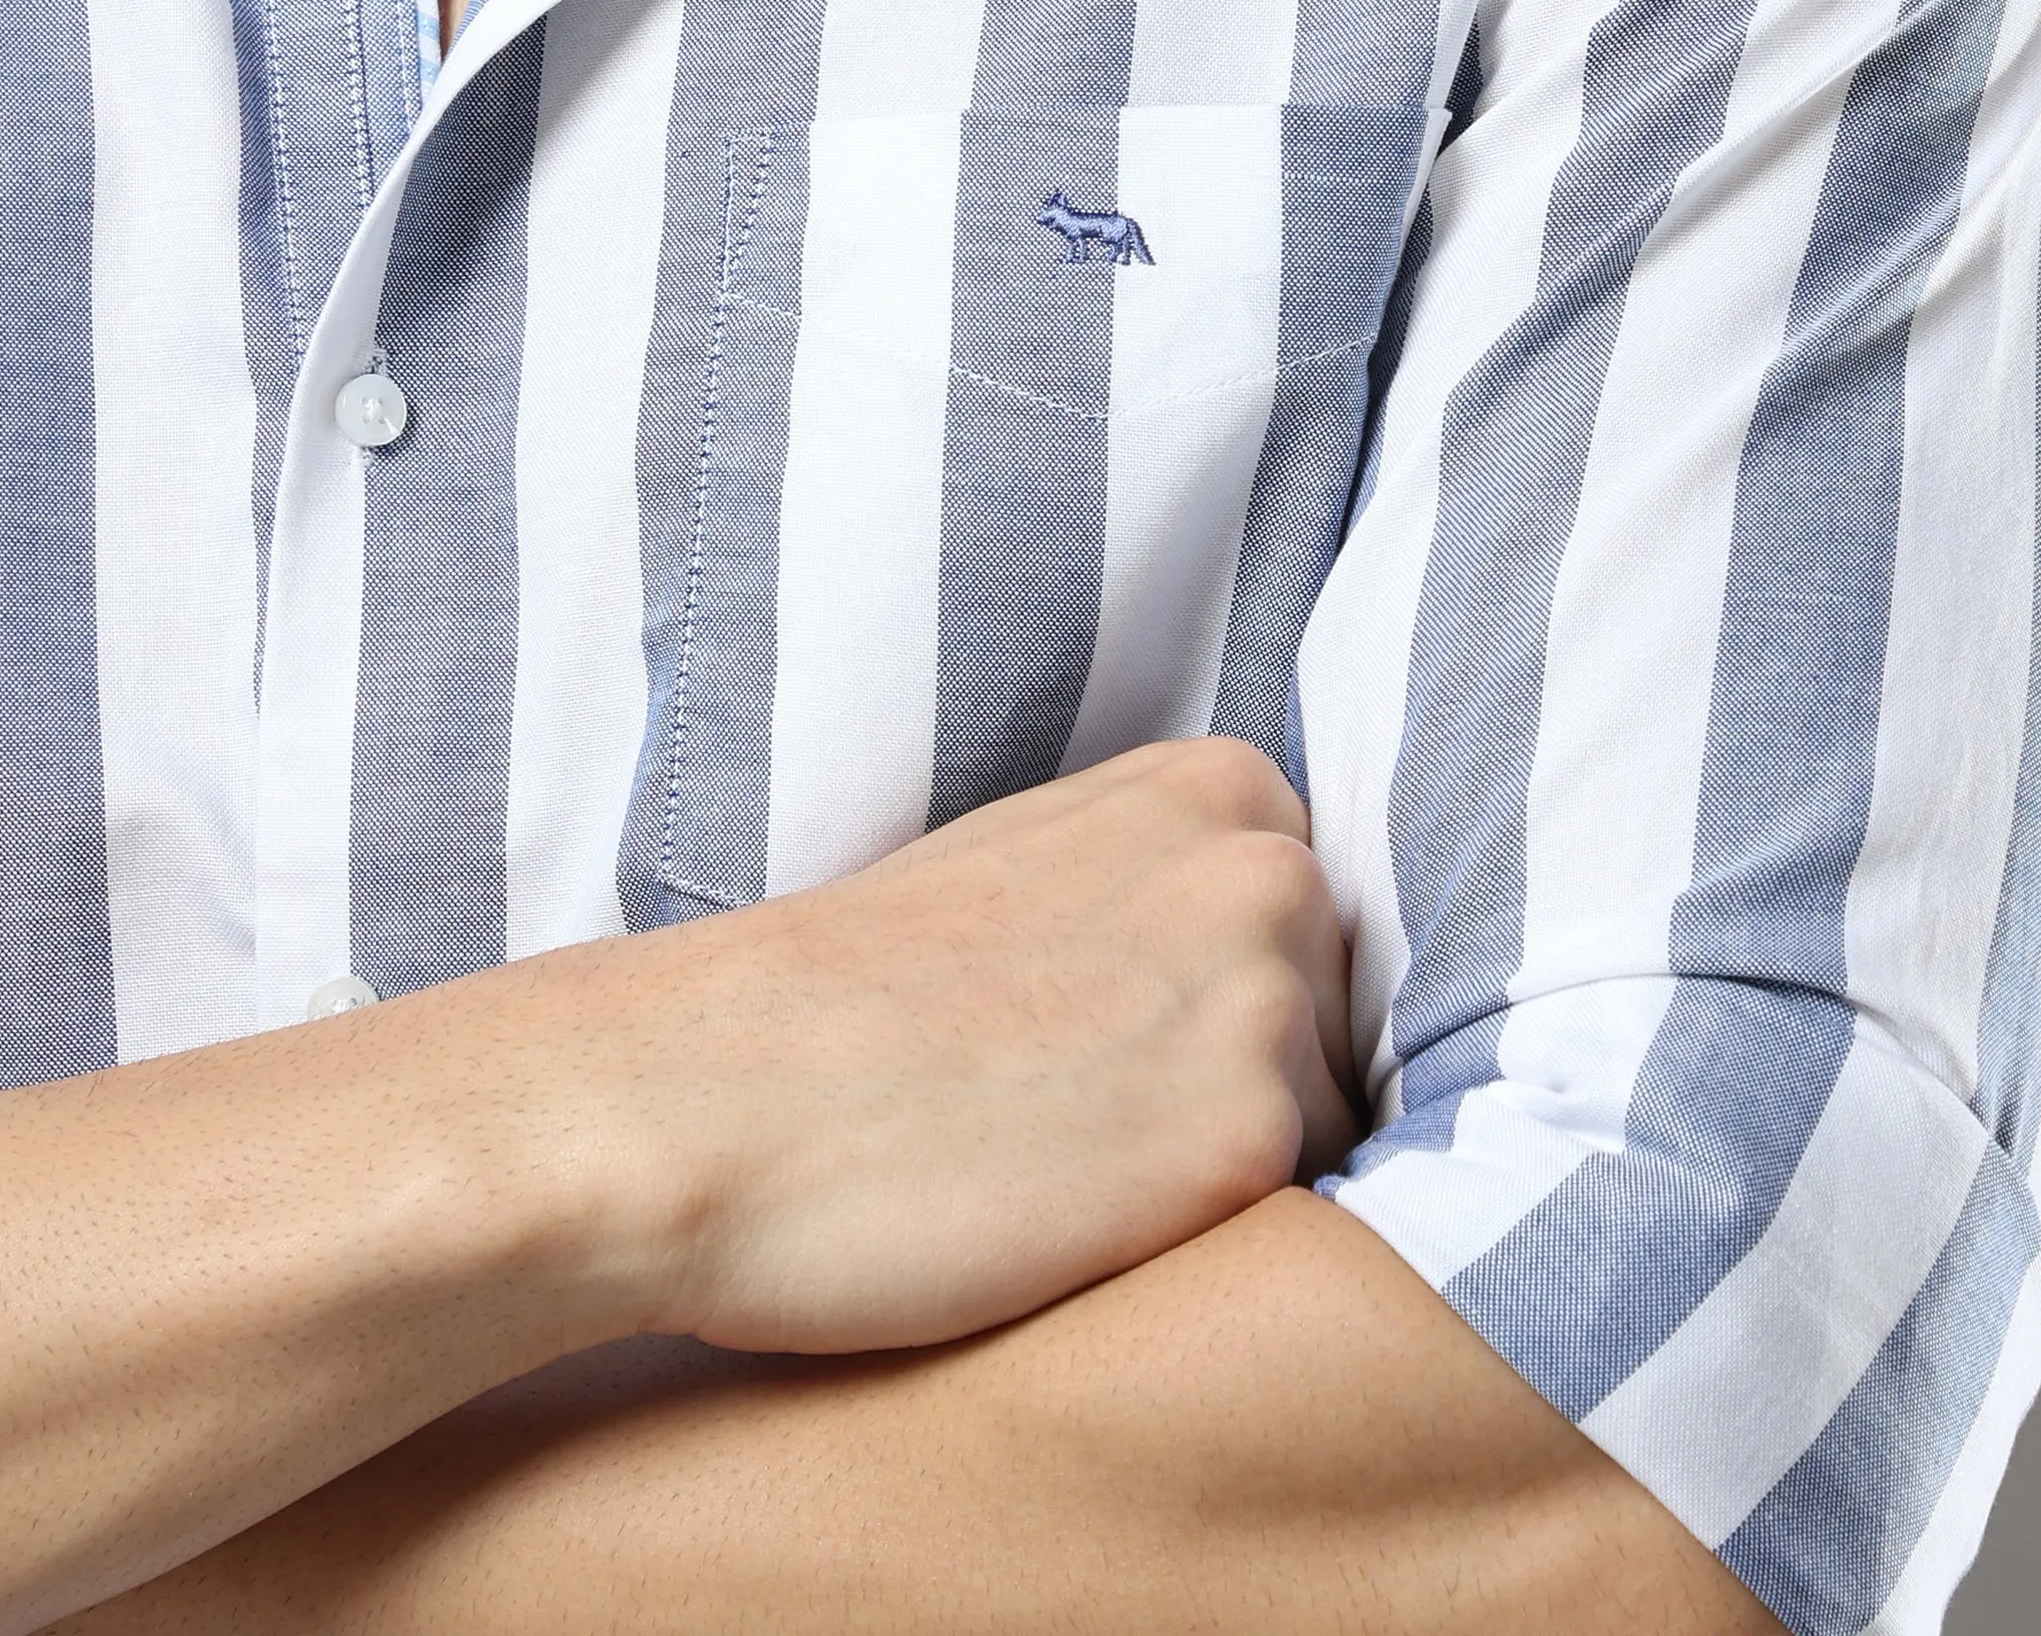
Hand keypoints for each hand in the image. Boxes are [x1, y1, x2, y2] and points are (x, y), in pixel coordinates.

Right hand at [538, 737, 1357, 1354]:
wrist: (699, 1102)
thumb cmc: (842, 1003)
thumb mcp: (1031, 872)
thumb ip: (1160, 886)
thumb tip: (1263, 956)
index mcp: (1215, 784)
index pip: (1317, 927)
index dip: (1226, 1009)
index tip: (1118, 1051)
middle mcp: (1267, 866)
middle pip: (1341, 1029)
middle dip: (1242, 1092)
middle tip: (1077, 1129)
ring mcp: (1265, 997)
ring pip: (1327, 1136)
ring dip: (1223, 1179)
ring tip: (1066, 1182)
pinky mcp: (1243, 1139)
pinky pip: (1299, 1231)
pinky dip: (1207, 1256)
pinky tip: (1083, 1237)